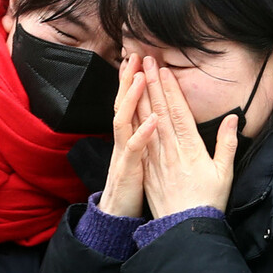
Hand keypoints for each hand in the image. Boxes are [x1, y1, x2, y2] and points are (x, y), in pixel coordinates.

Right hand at [98, 53, 157, 216]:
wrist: (118, 217)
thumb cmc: (134, 188)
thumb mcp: (142, 160)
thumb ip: (146, 139)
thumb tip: (155, 120)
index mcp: (130, 138)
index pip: (131, 104)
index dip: (132, 82)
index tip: (138, 60)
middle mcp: (124, 142)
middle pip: (123, 105)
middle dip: (128, 80)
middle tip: (134, 55)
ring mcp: (124, 155)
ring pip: (124, 121)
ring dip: (132, 99)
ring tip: (141, 78)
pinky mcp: (128, 170)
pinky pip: (134, 149)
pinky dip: (143, 133)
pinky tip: (154, 120)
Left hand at [140, 56, 238, 217]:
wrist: (184, 227)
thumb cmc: (208, 201)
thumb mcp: (225, 172)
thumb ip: (227, 143)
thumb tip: (233, 118)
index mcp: (191, 148)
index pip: (178, 112)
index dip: (170, 89)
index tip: (164, 69)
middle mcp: (170, 150)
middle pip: (159, 111)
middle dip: (152, 84)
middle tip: (146, 61)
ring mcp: (156, 159)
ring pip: (145, 123)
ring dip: (140, 97)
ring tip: (135, 76)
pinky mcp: (147, 169)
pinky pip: (138, 141)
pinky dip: (133, 122)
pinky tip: (127, 108)